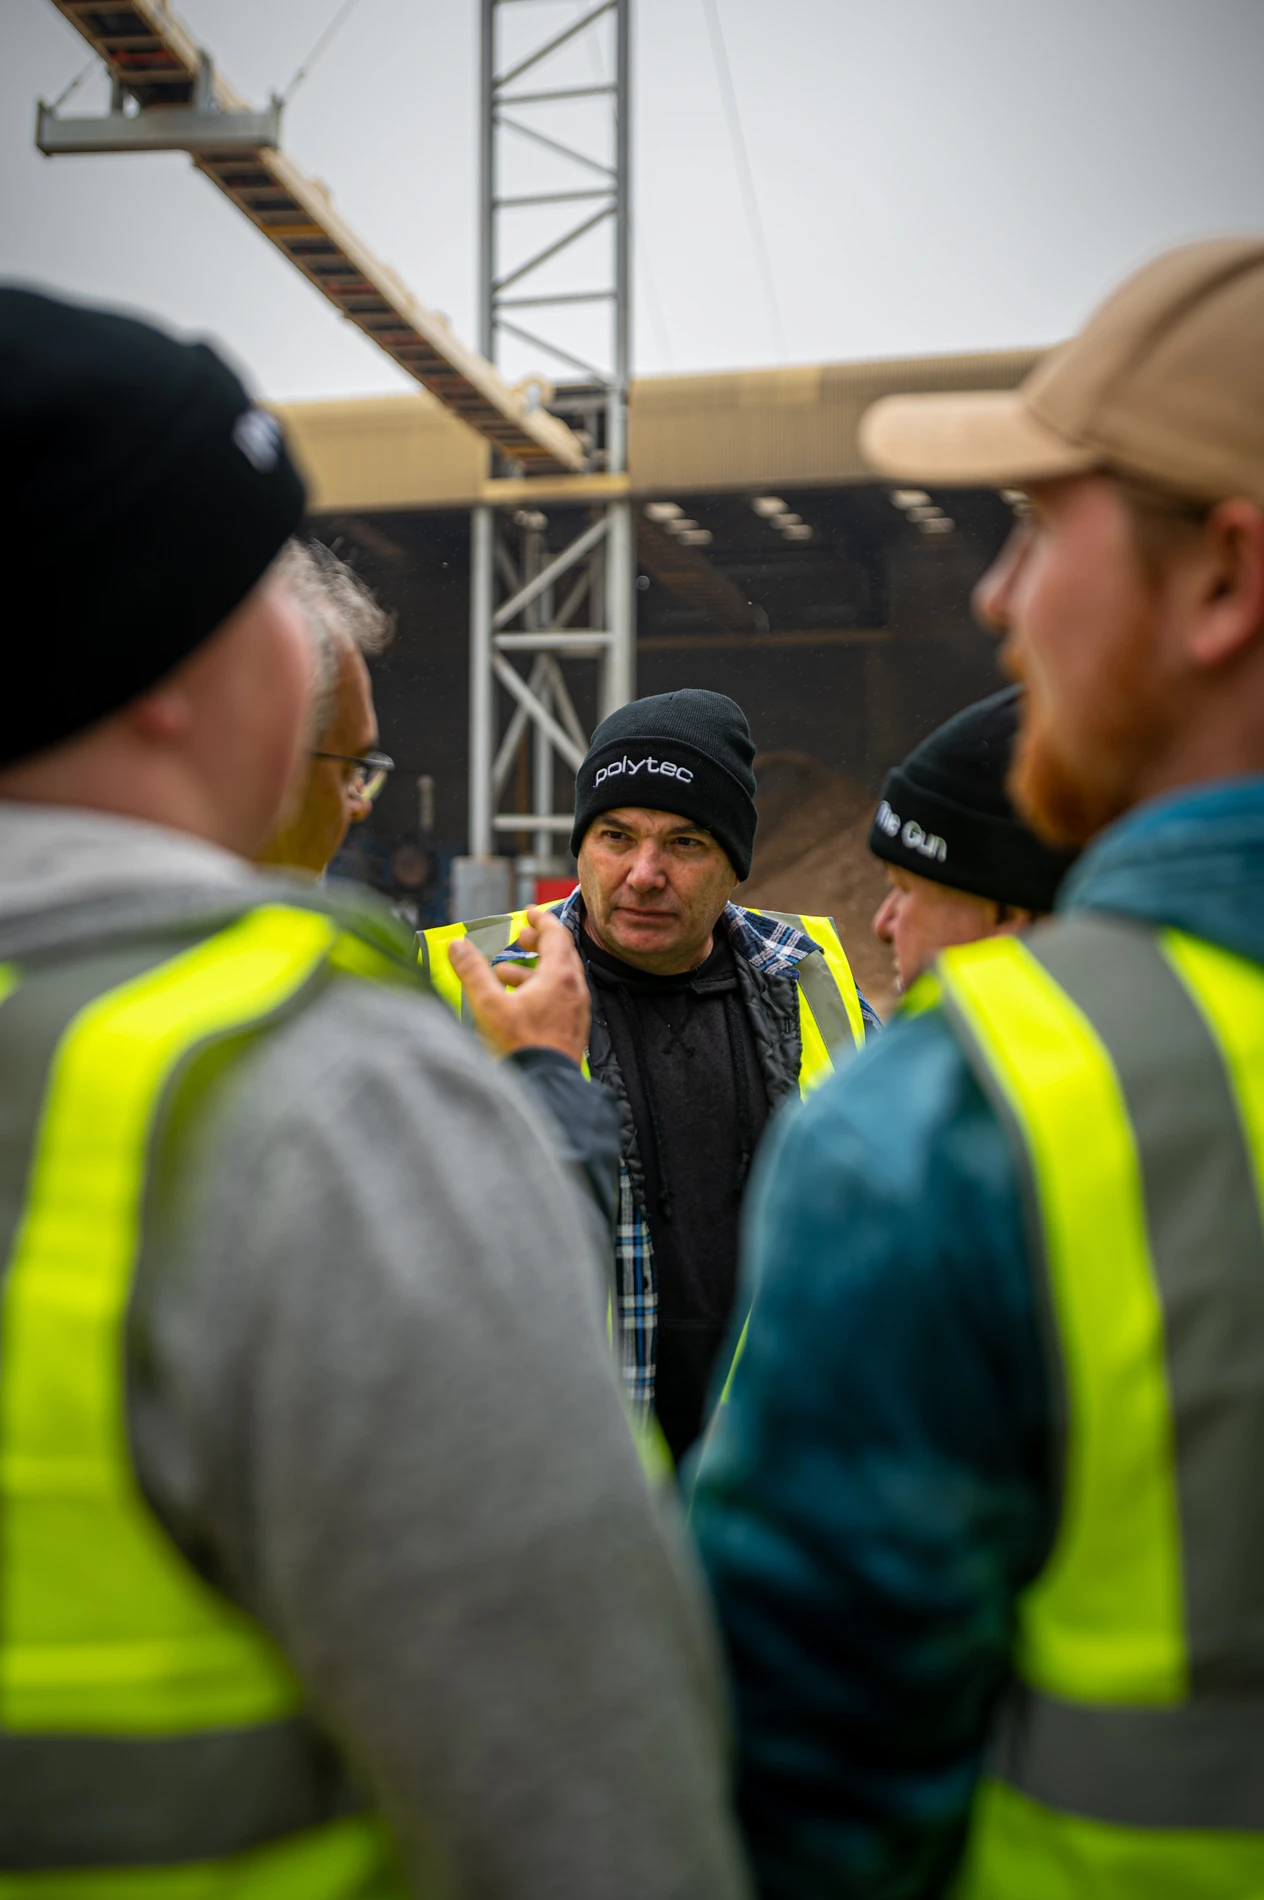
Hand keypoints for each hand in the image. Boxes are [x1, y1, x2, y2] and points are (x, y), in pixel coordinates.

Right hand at [448, 905, 590, 1065]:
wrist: (545, 1087)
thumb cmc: (520, 1046)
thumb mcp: (488, 1004)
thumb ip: (472, 971)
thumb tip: (458, 945)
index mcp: (560, 976)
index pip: (556, 934)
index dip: (541, 919)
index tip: (528, 912)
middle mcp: (575, 990)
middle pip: (560, 954)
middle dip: (538, 943)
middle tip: (519, 938)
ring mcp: (576, 1011)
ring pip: (559, 978)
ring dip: (534, 969)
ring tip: (505, 973)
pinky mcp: (572, 1029)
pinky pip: (559, 998)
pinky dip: (539, 990)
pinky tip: (516, 1002)